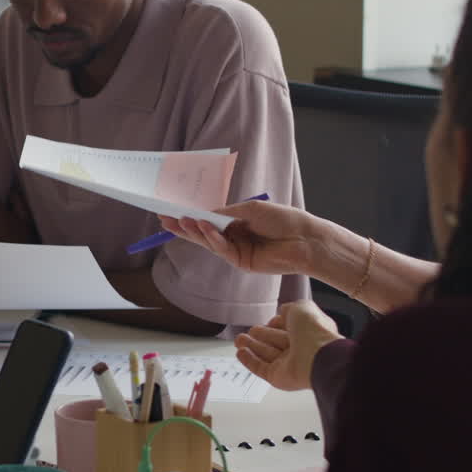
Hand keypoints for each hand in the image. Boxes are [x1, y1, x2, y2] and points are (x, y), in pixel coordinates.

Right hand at [159, 200, 317, 275]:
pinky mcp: (241, 262)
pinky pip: (222, 249)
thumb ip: (226, 213)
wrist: (305, 239)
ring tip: (181, 221)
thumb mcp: (250, 209)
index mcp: (237, 222)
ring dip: (195, 231)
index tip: (172, 211)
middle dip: (185, 226)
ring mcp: (237, 251)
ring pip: (209, 242)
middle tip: (165, 219)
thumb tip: (203, 214)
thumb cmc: (283, 219)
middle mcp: (235, 237)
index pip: (209, 219)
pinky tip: (205, 227)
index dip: (191, 216)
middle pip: (204, 233)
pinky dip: (213, 238)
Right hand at [235, 301, 341, 390]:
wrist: (317, 357)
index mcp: (308, 332)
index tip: (267, 321)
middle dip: (261, 335)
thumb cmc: (313, 331)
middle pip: (275, 341)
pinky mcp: (278, 377)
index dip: (277, 323)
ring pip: (266, 354)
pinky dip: (249, 361)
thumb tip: (283, 310)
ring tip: (239, 340)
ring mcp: (288, 364)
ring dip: (252, 346)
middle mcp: (299, 349)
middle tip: (249, 331)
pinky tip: (240, 353)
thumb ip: (290, 308)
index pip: (288, 327)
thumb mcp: (302, 308)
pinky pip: (260, 368)